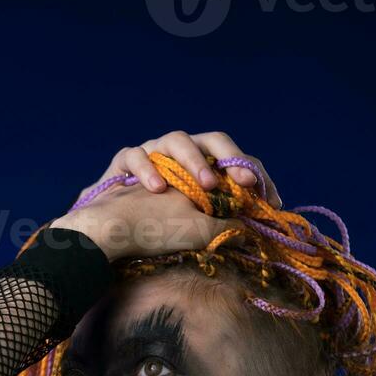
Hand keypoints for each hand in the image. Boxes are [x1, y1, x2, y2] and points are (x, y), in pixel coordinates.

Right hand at [50, 130, 279, 262]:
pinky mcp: (122, 163)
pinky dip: (147, 169)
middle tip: (243, 184)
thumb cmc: (152, 232)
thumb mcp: (199, 232)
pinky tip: (157, 189)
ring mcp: (150, 153)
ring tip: (205, 187)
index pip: (234, 161)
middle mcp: (178, 155)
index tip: (270, 198)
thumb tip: (256, 229)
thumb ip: (226, 223)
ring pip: (175, 139)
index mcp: (199, 169)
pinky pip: (135, 155)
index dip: (254, 175)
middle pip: (211, 139)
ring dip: (193, 161)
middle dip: (230, 159)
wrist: (105, 236)